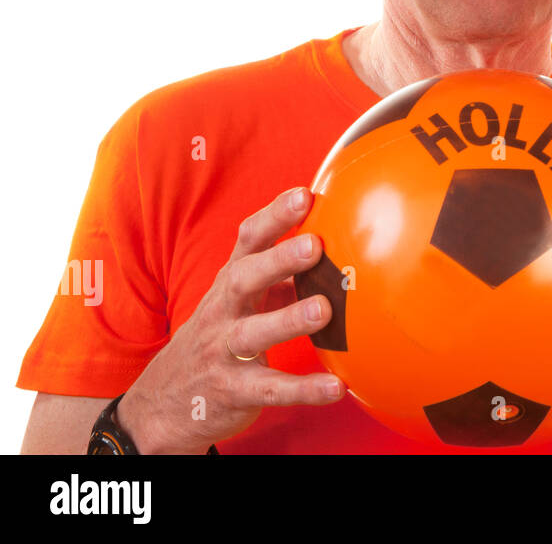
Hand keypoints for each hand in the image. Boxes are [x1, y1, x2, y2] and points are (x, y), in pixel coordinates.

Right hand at [116, 187, 343, 452]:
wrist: (162, 404)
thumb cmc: (219, 337)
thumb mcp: (241, 301)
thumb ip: (283, 277)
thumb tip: (340, 249)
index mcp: (231, 283)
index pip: (248, 241)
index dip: (274, 217)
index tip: (304, 195)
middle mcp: (222, 312)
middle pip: (244, 278)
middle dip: (277, 260)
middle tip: (314, 245)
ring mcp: (224, 352)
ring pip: (253, 334)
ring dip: (288, 320)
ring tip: (324, 310)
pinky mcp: (234, 392)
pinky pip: (270, 390)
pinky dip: (303, 389)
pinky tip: (337, 387)